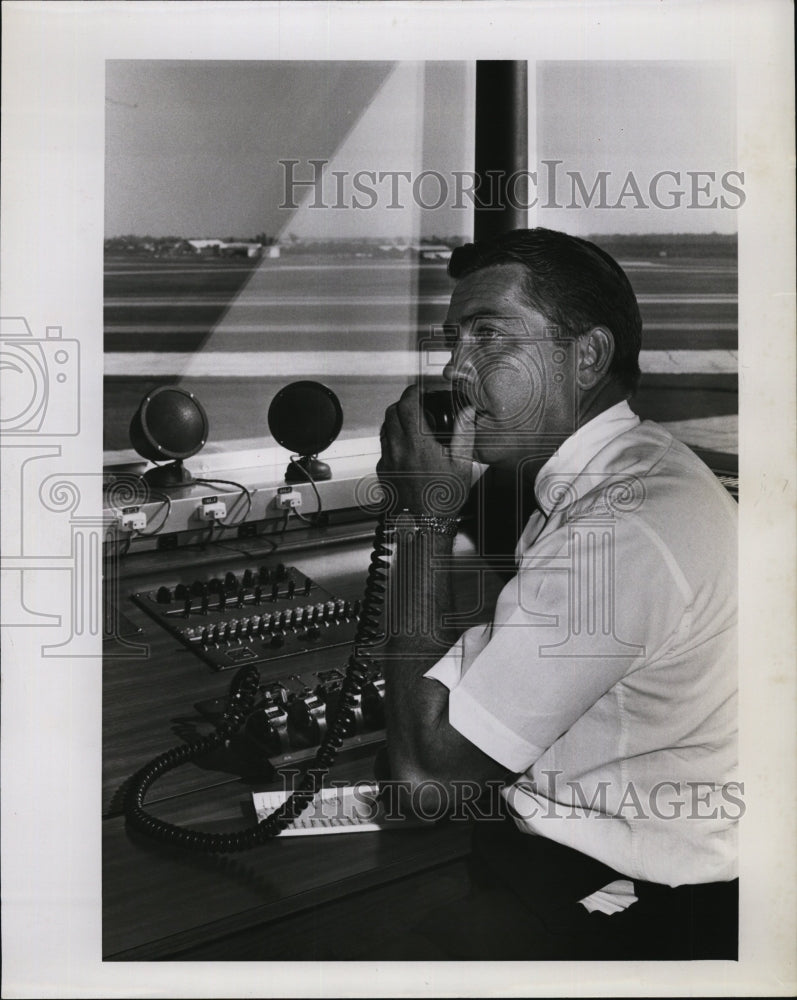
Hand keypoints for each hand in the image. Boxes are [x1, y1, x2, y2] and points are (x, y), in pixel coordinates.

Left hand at [377, 384, 474, 515]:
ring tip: (413, 425)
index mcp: (418, 443)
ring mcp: (388, 460)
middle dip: (404, 403)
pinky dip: (393, 438)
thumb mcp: (461, 463)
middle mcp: (398, 449)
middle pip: (392, 412)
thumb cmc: (443, 499)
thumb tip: (467, 411)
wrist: (424, 525)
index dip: (413, 392)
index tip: (421, 391)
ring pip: (385, 427)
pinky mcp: (383, 471)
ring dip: (397, 420)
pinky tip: (408, 447)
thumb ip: (464, 432)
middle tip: (418, 406)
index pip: (407, 404)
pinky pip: (384, 446)